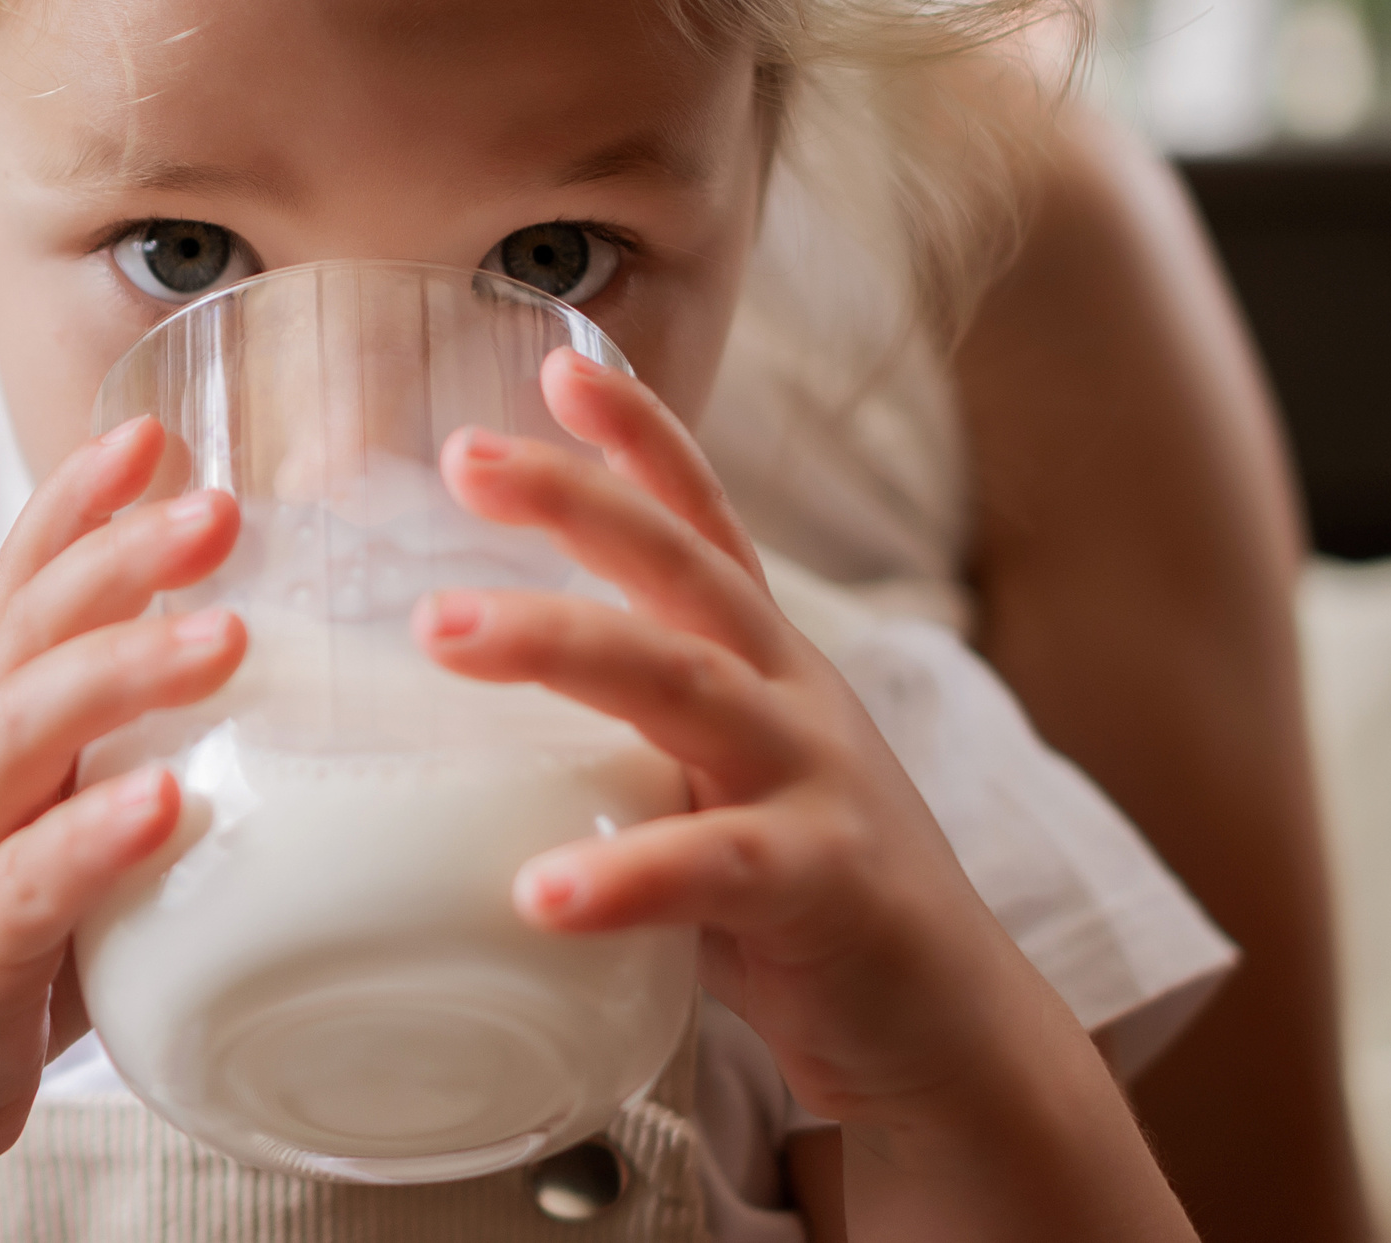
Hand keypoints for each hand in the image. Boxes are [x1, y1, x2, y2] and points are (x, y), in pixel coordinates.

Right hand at [0, 416, 245, 1186]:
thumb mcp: (58, 817)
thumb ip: (135, 748)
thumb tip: (298, 691)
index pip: (23, 583)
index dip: (77, 501)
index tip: (151, 427)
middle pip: (29, 628)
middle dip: (121, 555)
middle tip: (221, 505)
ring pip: (23, 730)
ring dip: (121, 670)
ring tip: (222, 636)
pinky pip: (29, 885)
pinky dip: (95, 838)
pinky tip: (166, 805)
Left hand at [411, 348, 1077, 1128]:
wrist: (945, 1028)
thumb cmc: (794, 901)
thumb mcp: (706, 784)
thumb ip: (615, 739)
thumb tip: (451, 724)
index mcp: (762, 662)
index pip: (703, 522)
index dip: (641, 436)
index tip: (558, 364)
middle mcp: (792, 695)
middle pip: (682, 568)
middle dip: (573, 500)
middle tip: (462, 458)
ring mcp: (815, 781)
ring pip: (684, 685)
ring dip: (559, 645)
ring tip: (444, 632)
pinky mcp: (826, 885)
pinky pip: (716, 868)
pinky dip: (626, 875)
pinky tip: (541, 895)